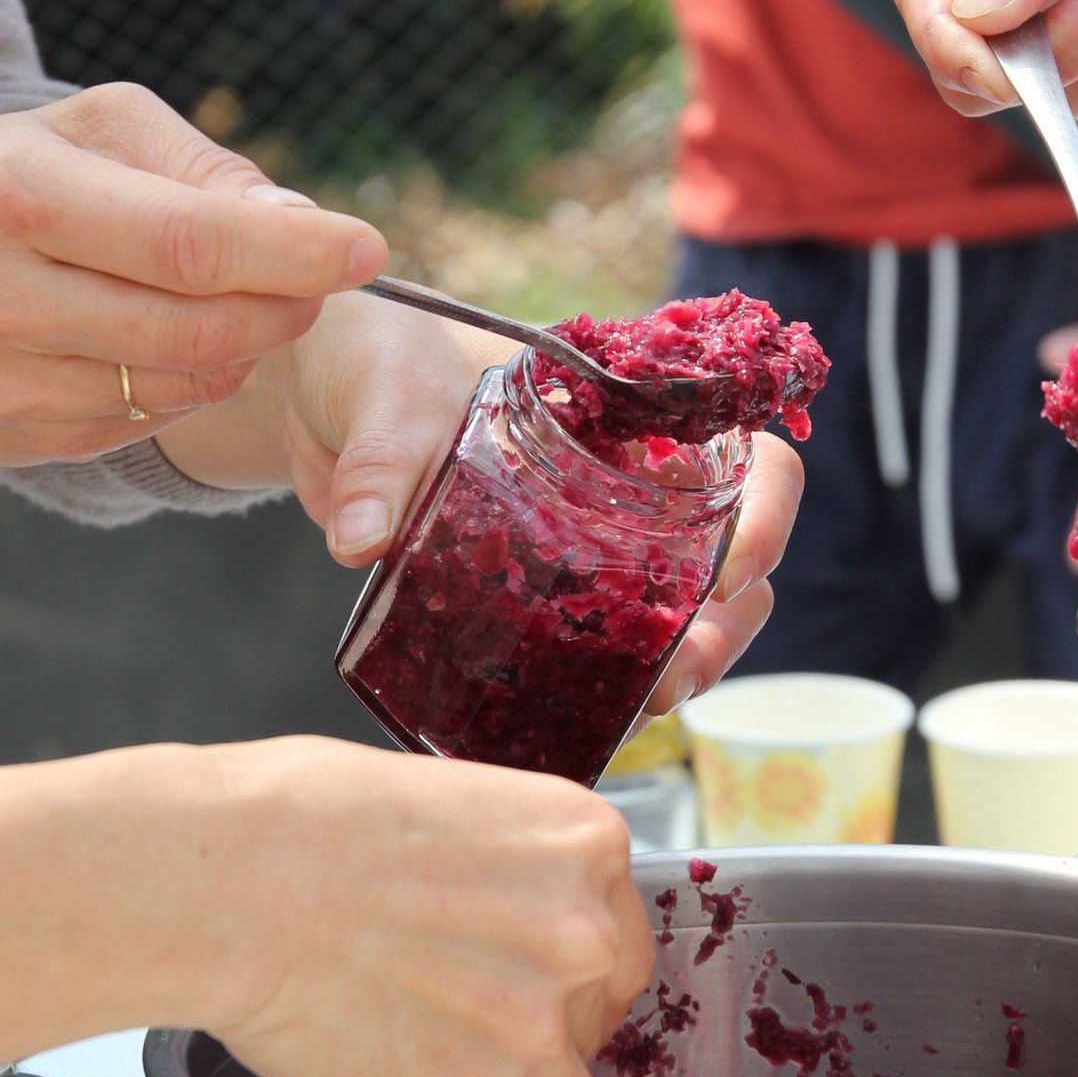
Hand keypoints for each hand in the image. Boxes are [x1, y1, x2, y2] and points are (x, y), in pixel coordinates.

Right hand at [0, 83, 387, 464]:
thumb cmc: (3, 184)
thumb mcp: (89, 133)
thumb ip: (202, 170)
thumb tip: (303, 220)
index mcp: (11, 191)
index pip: (189, 240)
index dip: (295, 251)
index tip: (367, 248)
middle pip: (198, 323)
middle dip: (285, 304)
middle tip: (317, 280)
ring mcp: (2, 377)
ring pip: (185, 380)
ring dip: (246, 344)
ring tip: (250, 303)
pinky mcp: (21, 435)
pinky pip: (151, 416)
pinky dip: (193, 381)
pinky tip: (182, 343)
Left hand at [158, 289, 804, 712]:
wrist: (310, 394)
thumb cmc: (374, 356)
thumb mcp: (387, 389)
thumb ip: (385, 453)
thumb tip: (364, 534)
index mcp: (625, 408)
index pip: (742, 452)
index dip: (767, 510)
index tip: (735, 569)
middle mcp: (625, 481)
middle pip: (729, 555)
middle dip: (730, 620)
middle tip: (689, 664)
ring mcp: (585, 546)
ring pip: (678, 613)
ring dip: (684, 664)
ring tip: (653, 703)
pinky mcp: (535, 599)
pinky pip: (598, 650)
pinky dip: (611, 688)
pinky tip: (598, 720)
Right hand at [176, 737, 649, 1076]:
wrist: (233, 876)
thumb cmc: (307, 823)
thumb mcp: (455, 805)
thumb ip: (516, 878)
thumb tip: (518, 937)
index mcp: (587, 846)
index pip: (617, 950)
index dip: (562, 980)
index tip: (510, 985)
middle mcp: (581, 935)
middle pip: (594, 1031)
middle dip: (533, 1039)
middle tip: (448, 1020)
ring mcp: (535, 1025)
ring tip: (425, 1069)